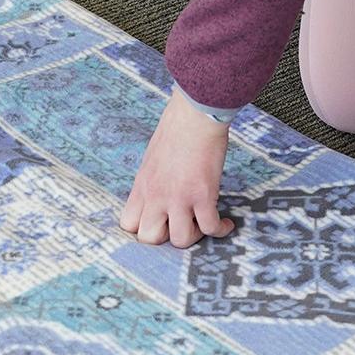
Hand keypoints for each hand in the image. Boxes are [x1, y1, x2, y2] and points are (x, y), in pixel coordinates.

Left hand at [118, 88, 235, 248]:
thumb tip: (160, 197)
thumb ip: (153, 181)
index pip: (129, 224)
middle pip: (149, 238)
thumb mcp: (152, 158)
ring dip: (194, 236)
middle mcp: (156, 195)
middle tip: (182, 224)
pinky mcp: (203, 196)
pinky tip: (226, 223)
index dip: (144, 229)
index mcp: (142, 185)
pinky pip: (211, 228)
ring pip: (180, 240)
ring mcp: (179, 198)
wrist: (196, 114)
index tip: (161, 223)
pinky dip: (221, 230)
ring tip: (203, 223)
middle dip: (167, 238)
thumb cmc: (177, 128)